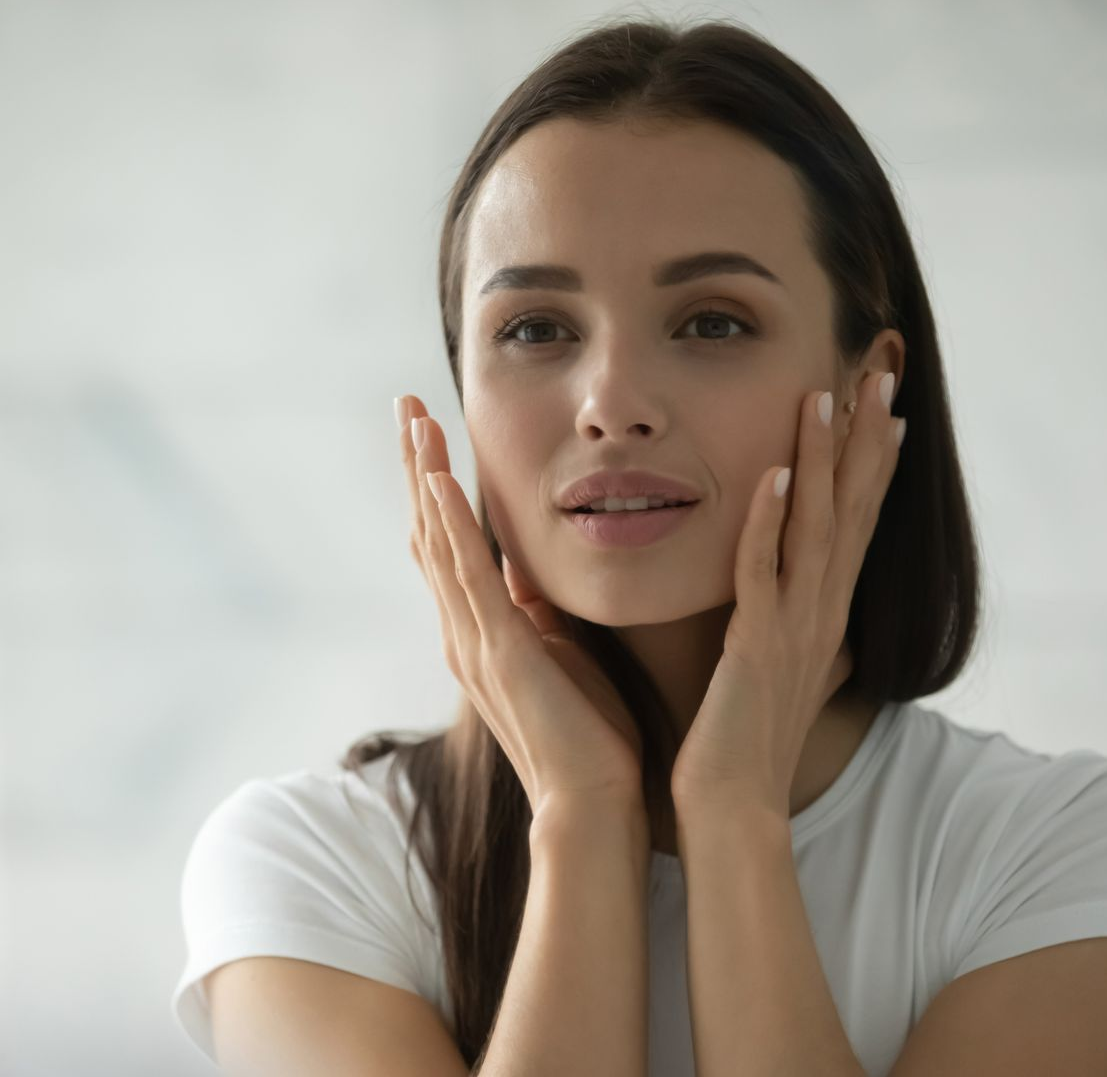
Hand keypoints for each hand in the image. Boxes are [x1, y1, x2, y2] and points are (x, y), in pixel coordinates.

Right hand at [396, 395, 645, 816]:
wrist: (594, 804)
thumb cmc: (587, 736)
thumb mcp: (560, 654)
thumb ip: (537, 614)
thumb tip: (528, 573)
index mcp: (481, 631)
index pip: (449, 545)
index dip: (436, 488)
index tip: (433, 433)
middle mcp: (464, 632)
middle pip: (429, 532)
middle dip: (419, 466)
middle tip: (408, 405)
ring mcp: (475, 642)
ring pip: (438, 543)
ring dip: (425, 478)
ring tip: (415, 419)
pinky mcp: (499, 652)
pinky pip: (468, 578)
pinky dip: (450, 526)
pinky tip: (439, 481)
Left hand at [669, 373, 904, 815]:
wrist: (735, 805)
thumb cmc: (751, 740)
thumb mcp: (787, 676)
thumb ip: (805, 639)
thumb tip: (824, 626)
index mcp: (825, 613)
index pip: (859, 522)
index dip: (874, 463)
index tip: (885, 406)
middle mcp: (822, 612)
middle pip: (855, 509)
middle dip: (867, 439)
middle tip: (880, 372)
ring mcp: (794, 627)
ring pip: (818, 528)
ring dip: (824, 461)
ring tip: (826, 397)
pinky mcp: (756, 647)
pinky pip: (764, 574)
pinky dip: (770, 524)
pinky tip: (776, 476)